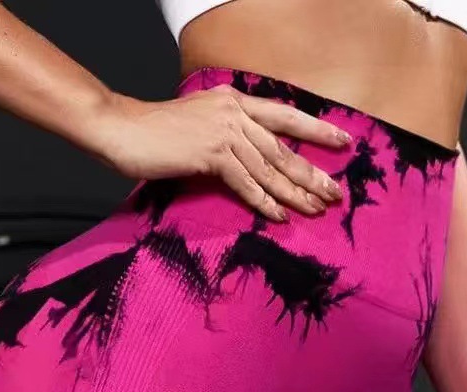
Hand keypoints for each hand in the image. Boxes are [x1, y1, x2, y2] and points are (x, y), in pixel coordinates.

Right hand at [92, 87, 349, 223]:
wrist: (123, 129)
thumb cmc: (156, 133)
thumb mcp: (199, 125)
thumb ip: (226, 135)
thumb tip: (246, 160)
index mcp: (234, 101)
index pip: (284, 116)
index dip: (316, 129)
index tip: (343, 141)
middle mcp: (234, 112)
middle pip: (283, 146)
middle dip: (312, 172)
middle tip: (336, 192)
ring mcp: (223, 131)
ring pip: (269, 167)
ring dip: (295, 192)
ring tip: (316, 209)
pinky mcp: (210, 154)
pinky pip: (245, 182)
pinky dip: (264, 201)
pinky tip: (280, 216)